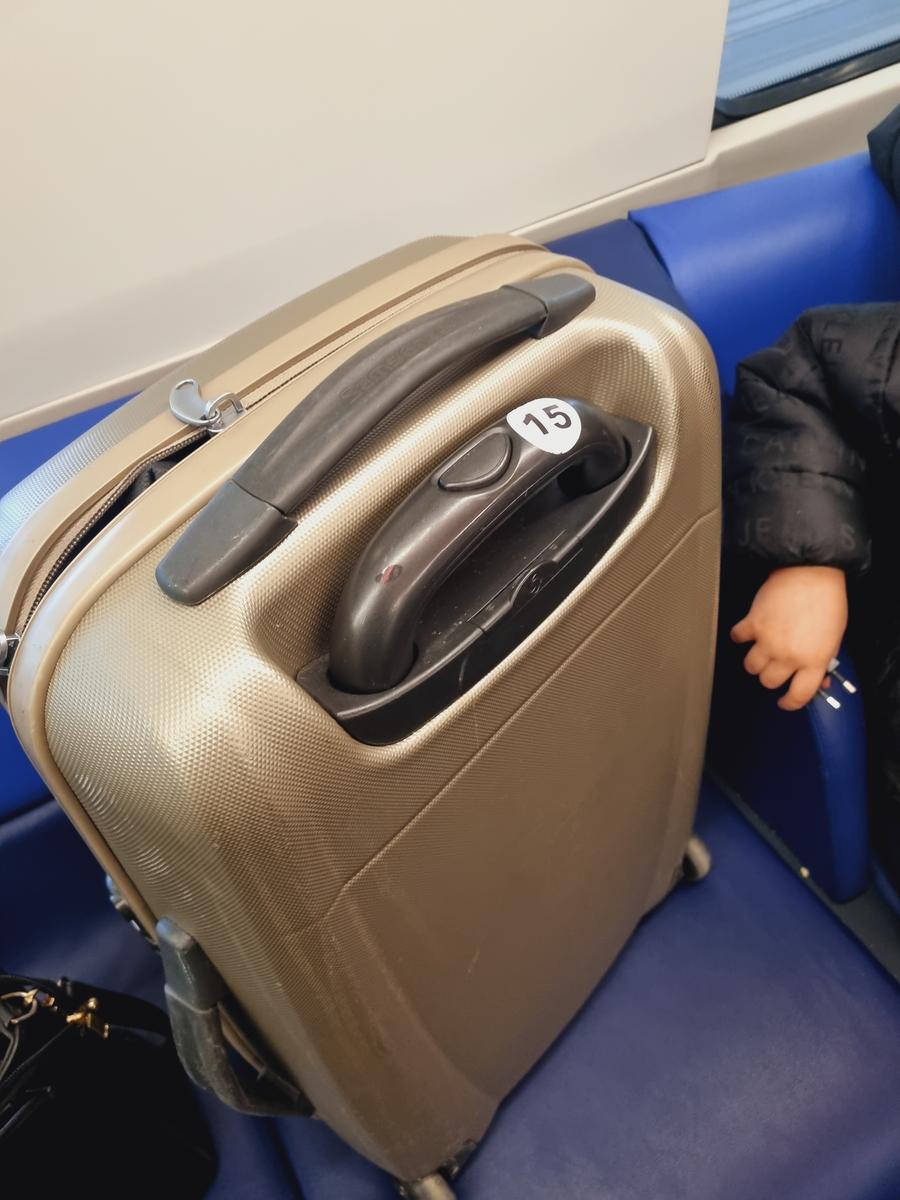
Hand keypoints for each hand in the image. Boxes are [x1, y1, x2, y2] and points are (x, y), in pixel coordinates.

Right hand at [730, 566, 847, 710]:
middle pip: (768, 682)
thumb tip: (819, 679)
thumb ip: (823, 661)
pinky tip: (748, 631)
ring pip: (750, 666)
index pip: (798, 696)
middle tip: (775, 667)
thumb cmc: (827, 600)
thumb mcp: (834, 637)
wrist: (811, 571)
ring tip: (762, 650)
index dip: (790, 703)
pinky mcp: (752, 623)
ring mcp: (768, 640)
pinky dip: (741, 636)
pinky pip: (738, 638)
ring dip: (755, 661)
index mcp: (813, 661)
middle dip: (771, 677)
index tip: (785, 702)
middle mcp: (788, 655)